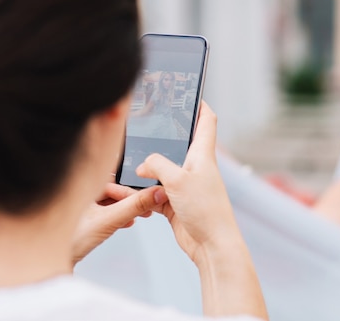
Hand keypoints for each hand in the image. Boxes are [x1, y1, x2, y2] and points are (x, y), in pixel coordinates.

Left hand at [71, 182, 166, 264]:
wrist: (50, 261)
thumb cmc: (68, 239)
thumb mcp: (109, 220)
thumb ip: (135, 205)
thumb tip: (156, 193)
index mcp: (83, 182)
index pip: (117, 179)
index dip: (135, 190)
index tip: (150, 197)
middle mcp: (79, 189)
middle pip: (113, 189)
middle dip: (131, 199)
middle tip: (146, 208)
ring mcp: (78, 203)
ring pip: (108, 200)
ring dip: (124, 208)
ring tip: (136, 217)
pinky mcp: (79, 216)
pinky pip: (101, 209)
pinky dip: (114, 214)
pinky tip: (123, 222)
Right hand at [136, 102, 267, 318]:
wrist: (211, 246)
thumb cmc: (205, 211)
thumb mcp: (177, 180)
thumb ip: (157, 164)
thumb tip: (143, 164)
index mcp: (203, 155)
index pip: (206, 121)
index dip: (200, 105)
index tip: (189, 93)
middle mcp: (195, 167)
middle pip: (179, 144)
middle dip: (163, 136)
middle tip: (146, 124)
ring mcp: (185, 185)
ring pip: (162, 169)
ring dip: (147, 169)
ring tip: (128, 161)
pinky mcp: (175, 203)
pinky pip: (155, 192)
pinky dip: (143, 192)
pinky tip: (129, 191)